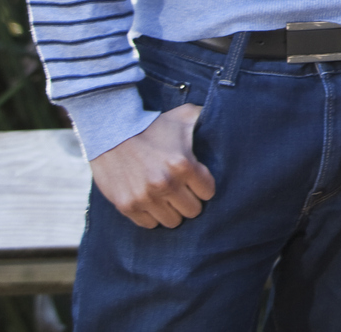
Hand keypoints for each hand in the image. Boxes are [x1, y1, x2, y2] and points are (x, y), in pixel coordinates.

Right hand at [89, 104, 215, 228]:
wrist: (110, 132)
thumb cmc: (152, 126)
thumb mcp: (184, 116)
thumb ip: (207, 118)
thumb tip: (229, 117)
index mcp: (184, 165)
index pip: (208, 193)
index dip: (204, 187)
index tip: (196, 181)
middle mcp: (165, 184)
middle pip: (192, 211)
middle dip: (190, 201)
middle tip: (182, 191)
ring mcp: (145, 197)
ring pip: (172, 222)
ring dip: (172, 211)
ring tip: (167, 197)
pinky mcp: (127, 206)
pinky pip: (149, 225)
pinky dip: (152, 216)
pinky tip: (151, 202)